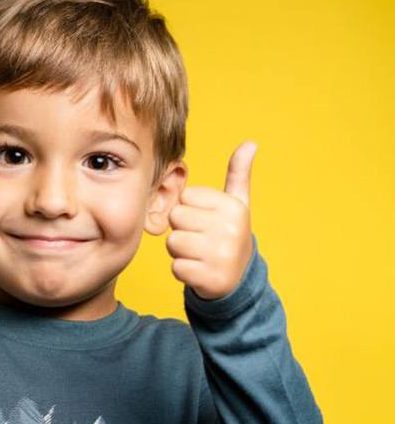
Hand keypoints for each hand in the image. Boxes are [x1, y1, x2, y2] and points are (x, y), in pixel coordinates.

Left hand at [166, 142, 257, 299]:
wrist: (239, 280)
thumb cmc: (229, 235)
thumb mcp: (237, 203)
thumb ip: (238, 173)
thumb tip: (250, 142)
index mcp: (233, 207)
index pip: (185, 198)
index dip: (190, 210)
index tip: (207, 222)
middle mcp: (230, 229)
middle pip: (175, 218)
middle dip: (183, 229)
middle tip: (202, 240)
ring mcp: (221, 255)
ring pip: (173, 242)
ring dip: (181, 252)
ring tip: (200, 255)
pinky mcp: (210, 278)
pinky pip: (175, 267)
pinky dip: (183, 272)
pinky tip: (200, 271)